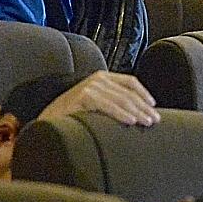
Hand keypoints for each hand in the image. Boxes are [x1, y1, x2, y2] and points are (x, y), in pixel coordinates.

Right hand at [39, 71, 159, 126]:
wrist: (47, 123)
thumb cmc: (73, 116)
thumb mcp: (96, 105)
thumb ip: (113, 102)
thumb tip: (139, 112)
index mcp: (102, 78)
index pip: (130, 82)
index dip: (144, 93)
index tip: (153, 106)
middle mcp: (97, 79)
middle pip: (128, 92)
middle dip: (144, 107)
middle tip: (155, 120)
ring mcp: (89, 86)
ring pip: (121, 99)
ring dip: (137, 112)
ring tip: (147, 122)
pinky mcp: (82, 96)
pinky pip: (107, 105)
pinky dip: (120, 113)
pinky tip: (130, 121)